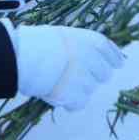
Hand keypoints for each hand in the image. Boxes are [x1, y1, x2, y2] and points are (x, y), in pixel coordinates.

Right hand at [8, 25, 124, 111]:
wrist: (24, 56)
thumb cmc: (41, 43)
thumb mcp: (67, 36)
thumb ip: (86, 46)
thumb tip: (102, 57)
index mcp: (93, 42)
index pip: (115, 57)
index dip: (113, 62)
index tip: (112, 66)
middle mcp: (93, 59)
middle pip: (105, 76)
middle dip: (93, 76)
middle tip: (75, 74)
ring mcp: (84, 79)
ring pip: (90, 90)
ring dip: (78, 88)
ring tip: (59, 80)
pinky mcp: (73, 96)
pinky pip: (79, 103)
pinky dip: (70, 101)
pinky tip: (58, 92)